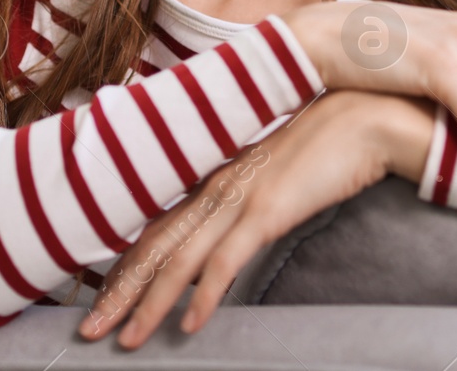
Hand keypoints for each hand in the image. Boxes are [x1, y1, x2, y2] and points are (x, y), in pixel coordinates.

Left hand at [76, 89, 415, 349]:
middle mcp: (216, 187)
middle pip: (155, 247)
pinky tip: (190, 326)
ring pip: (180, 261)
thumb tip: (236, 228)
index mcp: (215, 177)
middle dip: (118, 292)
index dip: (128, 266)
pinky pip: (226, 262)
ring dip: (149, 304)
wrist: (366, 116)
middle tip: (89, 329)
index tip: (105, 297)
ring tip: (127, 339)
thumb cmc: (328, 142)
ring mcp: (239, 198)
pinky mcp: (267, 210)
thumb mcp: (276, 172)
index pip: (158, 229)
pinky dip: (205, 296)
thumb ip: (249, 197)